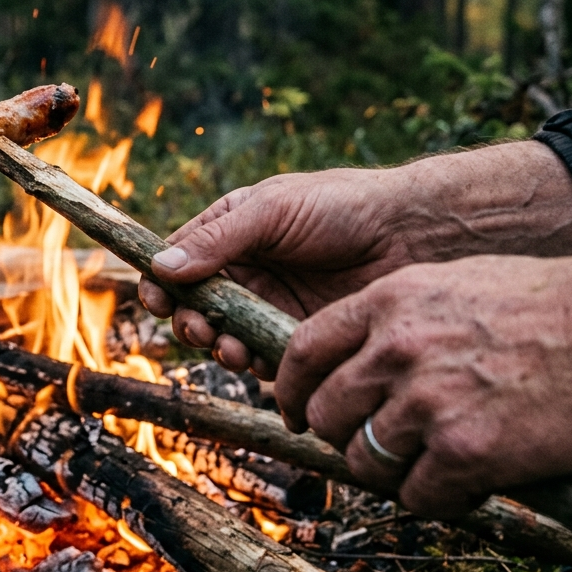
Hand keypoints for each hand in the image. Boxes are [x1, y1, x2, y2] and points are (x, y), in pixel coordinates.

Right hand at [139, 142, 571, 372]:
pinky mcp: (301, 338)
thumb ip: (217, 240)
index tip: (155, 301)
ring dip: (219, 347)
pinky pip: (266, 360)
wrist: (416, 235)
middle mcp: (249, 272)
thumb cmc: (344, 206)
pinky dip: (255, 366)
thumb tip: (161, 268)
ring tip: (230, 348)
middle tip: (199, 329)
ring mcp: (273, 307)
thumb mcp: (273, 211)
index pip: (180, 263)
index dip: (162, 285)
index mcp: (234, 232)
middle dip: (190, 322)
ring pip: (227, 338)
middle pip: (197, 308)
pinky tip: (260, 362)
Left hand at [279, 254, 571, 517]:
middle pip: (325, 414)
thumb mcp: (453, 284)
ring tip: (432, 463)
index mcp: (387, 302)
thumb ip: (396, 319)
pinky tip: (468, 484)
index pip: (302, 351)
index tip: (297, 411)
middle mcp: (396, 349)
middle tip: (379, 446)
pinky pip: (416, 495)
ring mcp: (426, 401)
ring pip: (364, 461)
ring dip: (391, 473)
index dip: (291, 389)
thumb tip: (356, 360)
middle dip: (346, 437)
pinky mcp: (464, 450)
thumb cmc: (548, 307)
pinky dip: (438, 500)